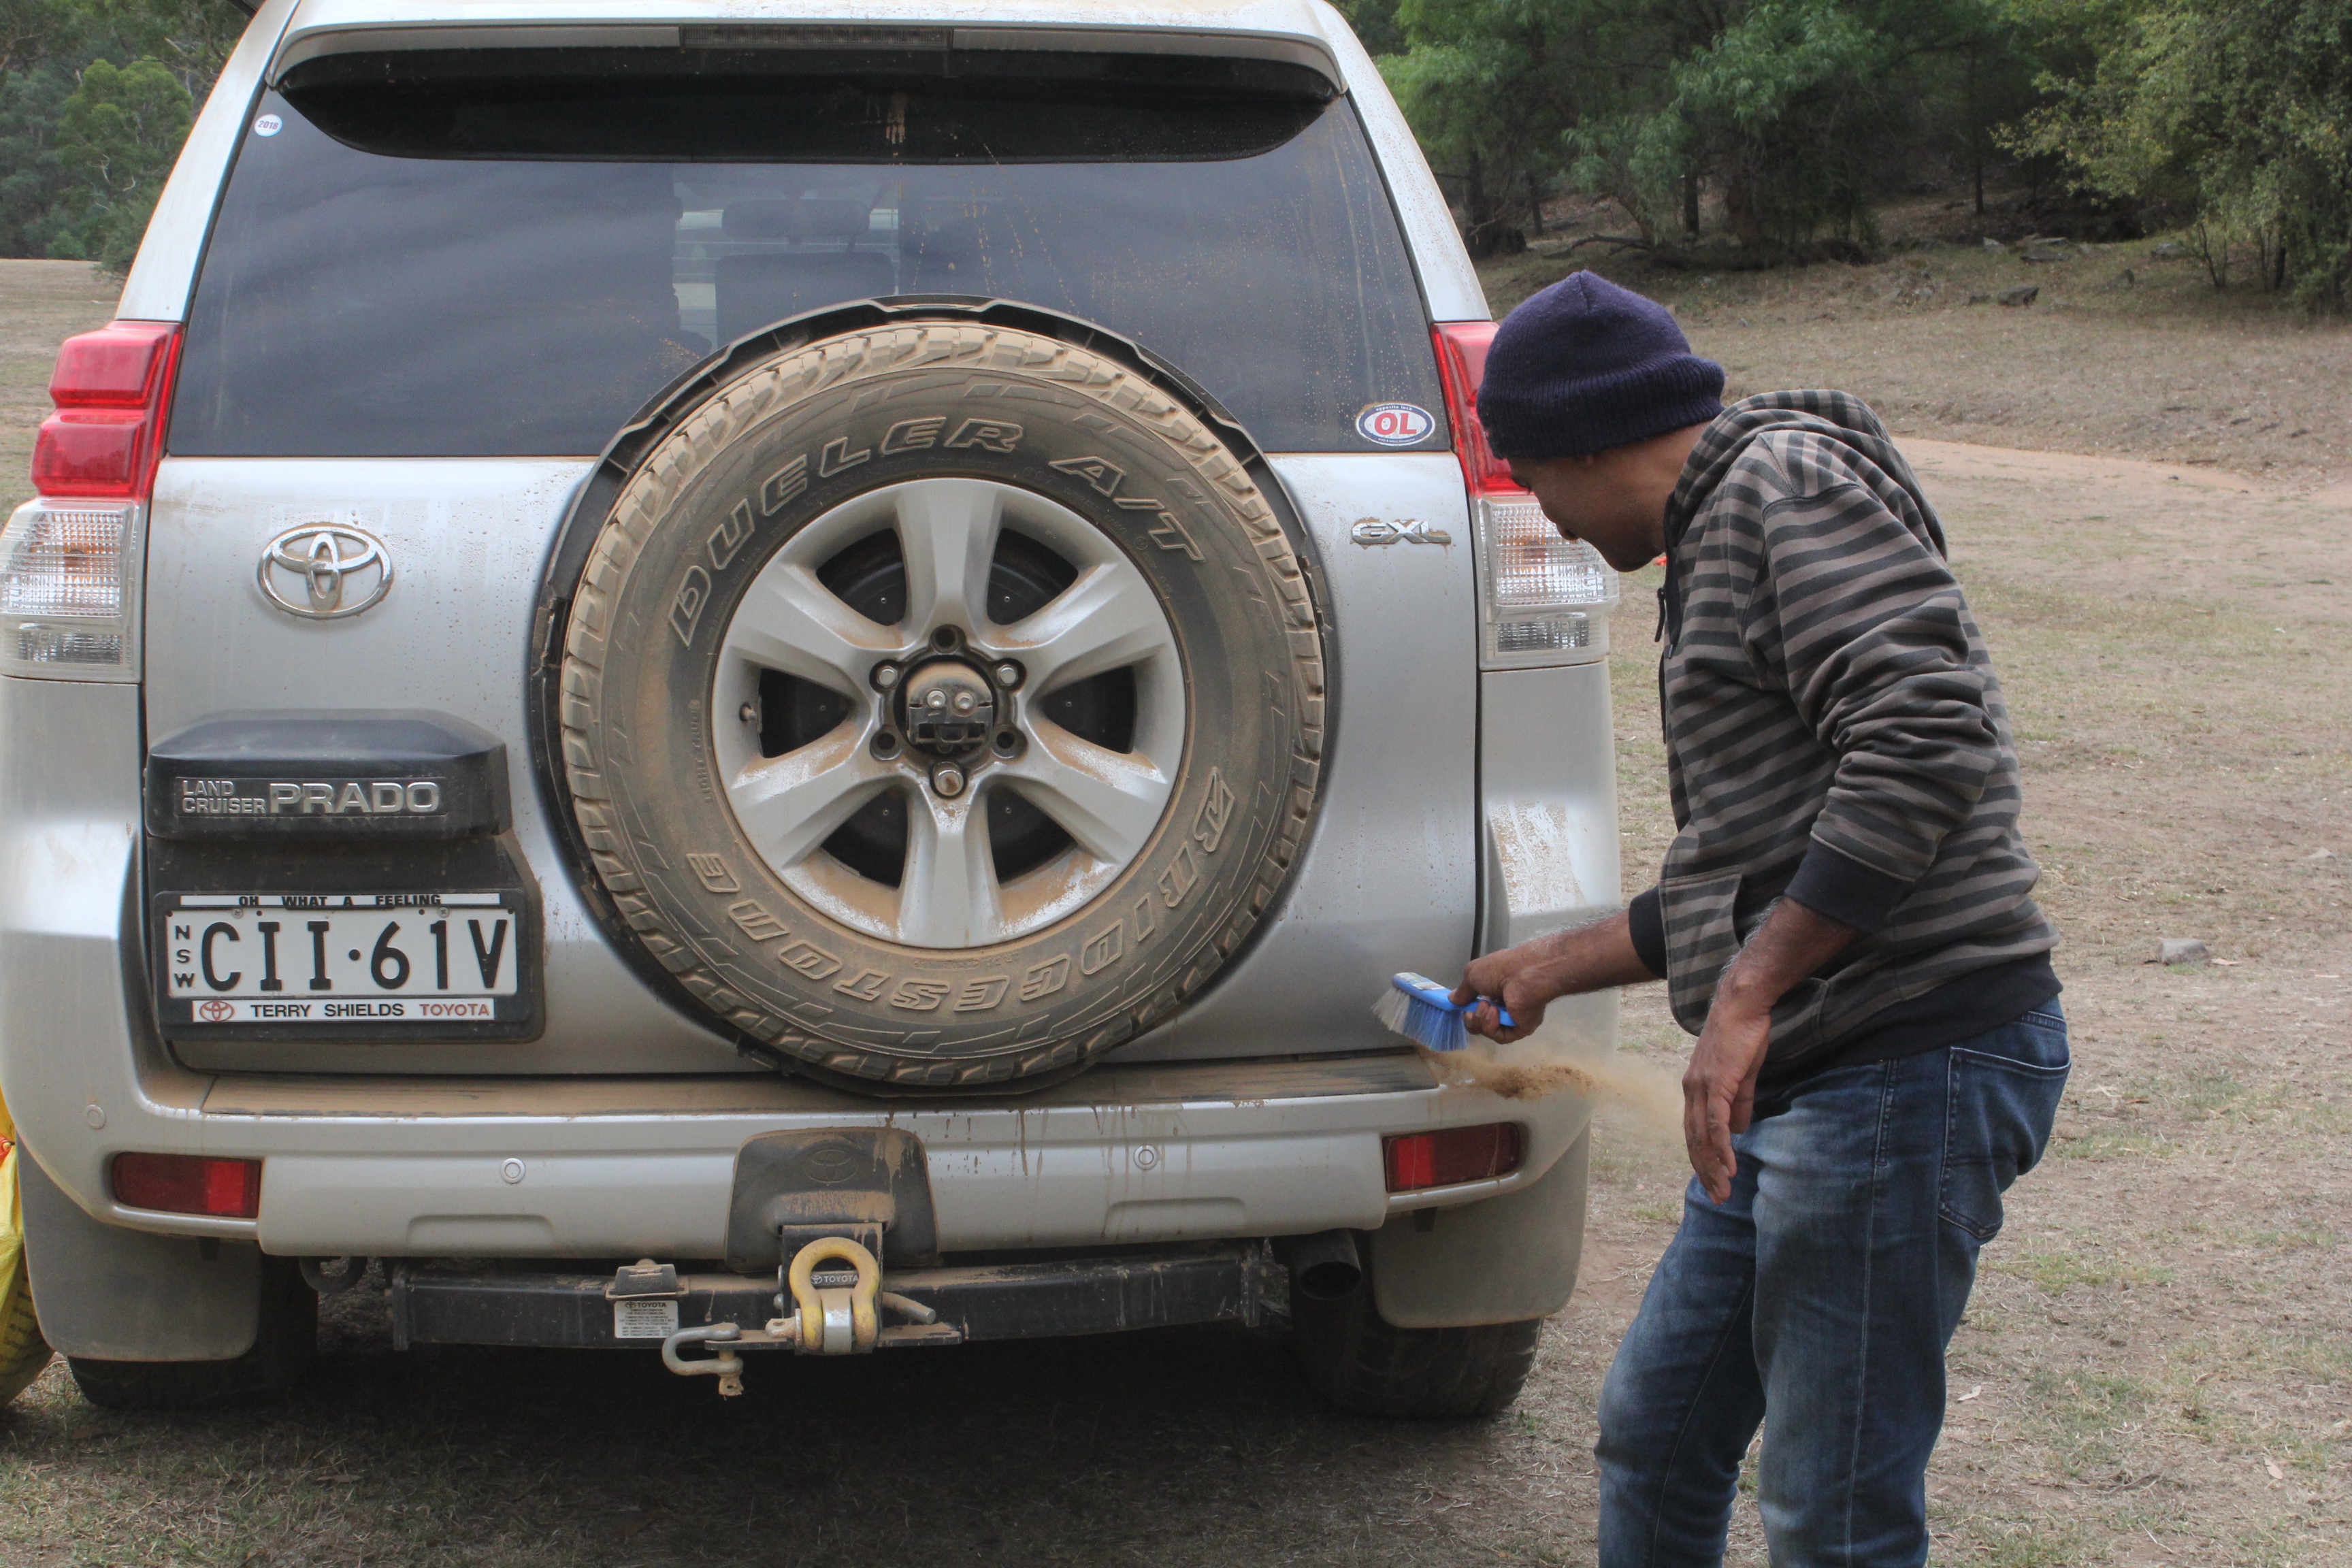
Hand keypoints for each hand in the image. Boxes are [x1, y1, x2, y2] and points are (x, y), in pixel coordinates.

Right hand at [1452, 944, 1557, 1043]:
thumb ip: (1462, 991)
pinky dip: (1492, 1027)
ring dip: (1481, 1019)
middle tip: (1471, 1010)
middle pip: (1479, 1022)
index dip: (1466, 1009)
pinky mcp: (1520, 1030)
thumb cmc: (1499, 970)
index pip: (1476, 1007)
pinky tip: (1495, 1013)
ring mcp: (1512, 1018)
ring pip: (1487, 1031)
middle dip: (1471, 1019)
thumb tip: (1453, 999)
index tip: (1459, 1006)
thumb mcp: (1472, 974)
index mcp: (1494, 990)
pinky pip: (1500, 1037)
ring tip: (1487, 1006)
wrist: (1523, 974)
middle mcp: (1503, 1005)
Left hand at [1682, 994, 1772, 1202]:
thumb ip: (1739, 1102)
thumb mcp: (1741, 1075)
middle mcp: (1691, 1090)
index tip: (1714, 1182)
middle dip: (1705, 1172)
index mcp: (1695, 1089)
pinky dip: (1721, 1146)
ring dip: (1713, 1167)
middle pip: (1694, 1140)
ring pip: (1703, 1136)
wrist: (1742, 1005)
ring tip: (1723, 1191)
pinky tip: (1730, 1166)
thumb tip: (1739, 1131)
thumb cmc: (1743, 1036)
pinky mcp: (1717, 1082)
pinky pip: (1716, 1122)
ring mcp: (1701, 1086)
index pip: (1694, 1132)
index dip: (1703, 1159)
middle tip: (1717, 1197)